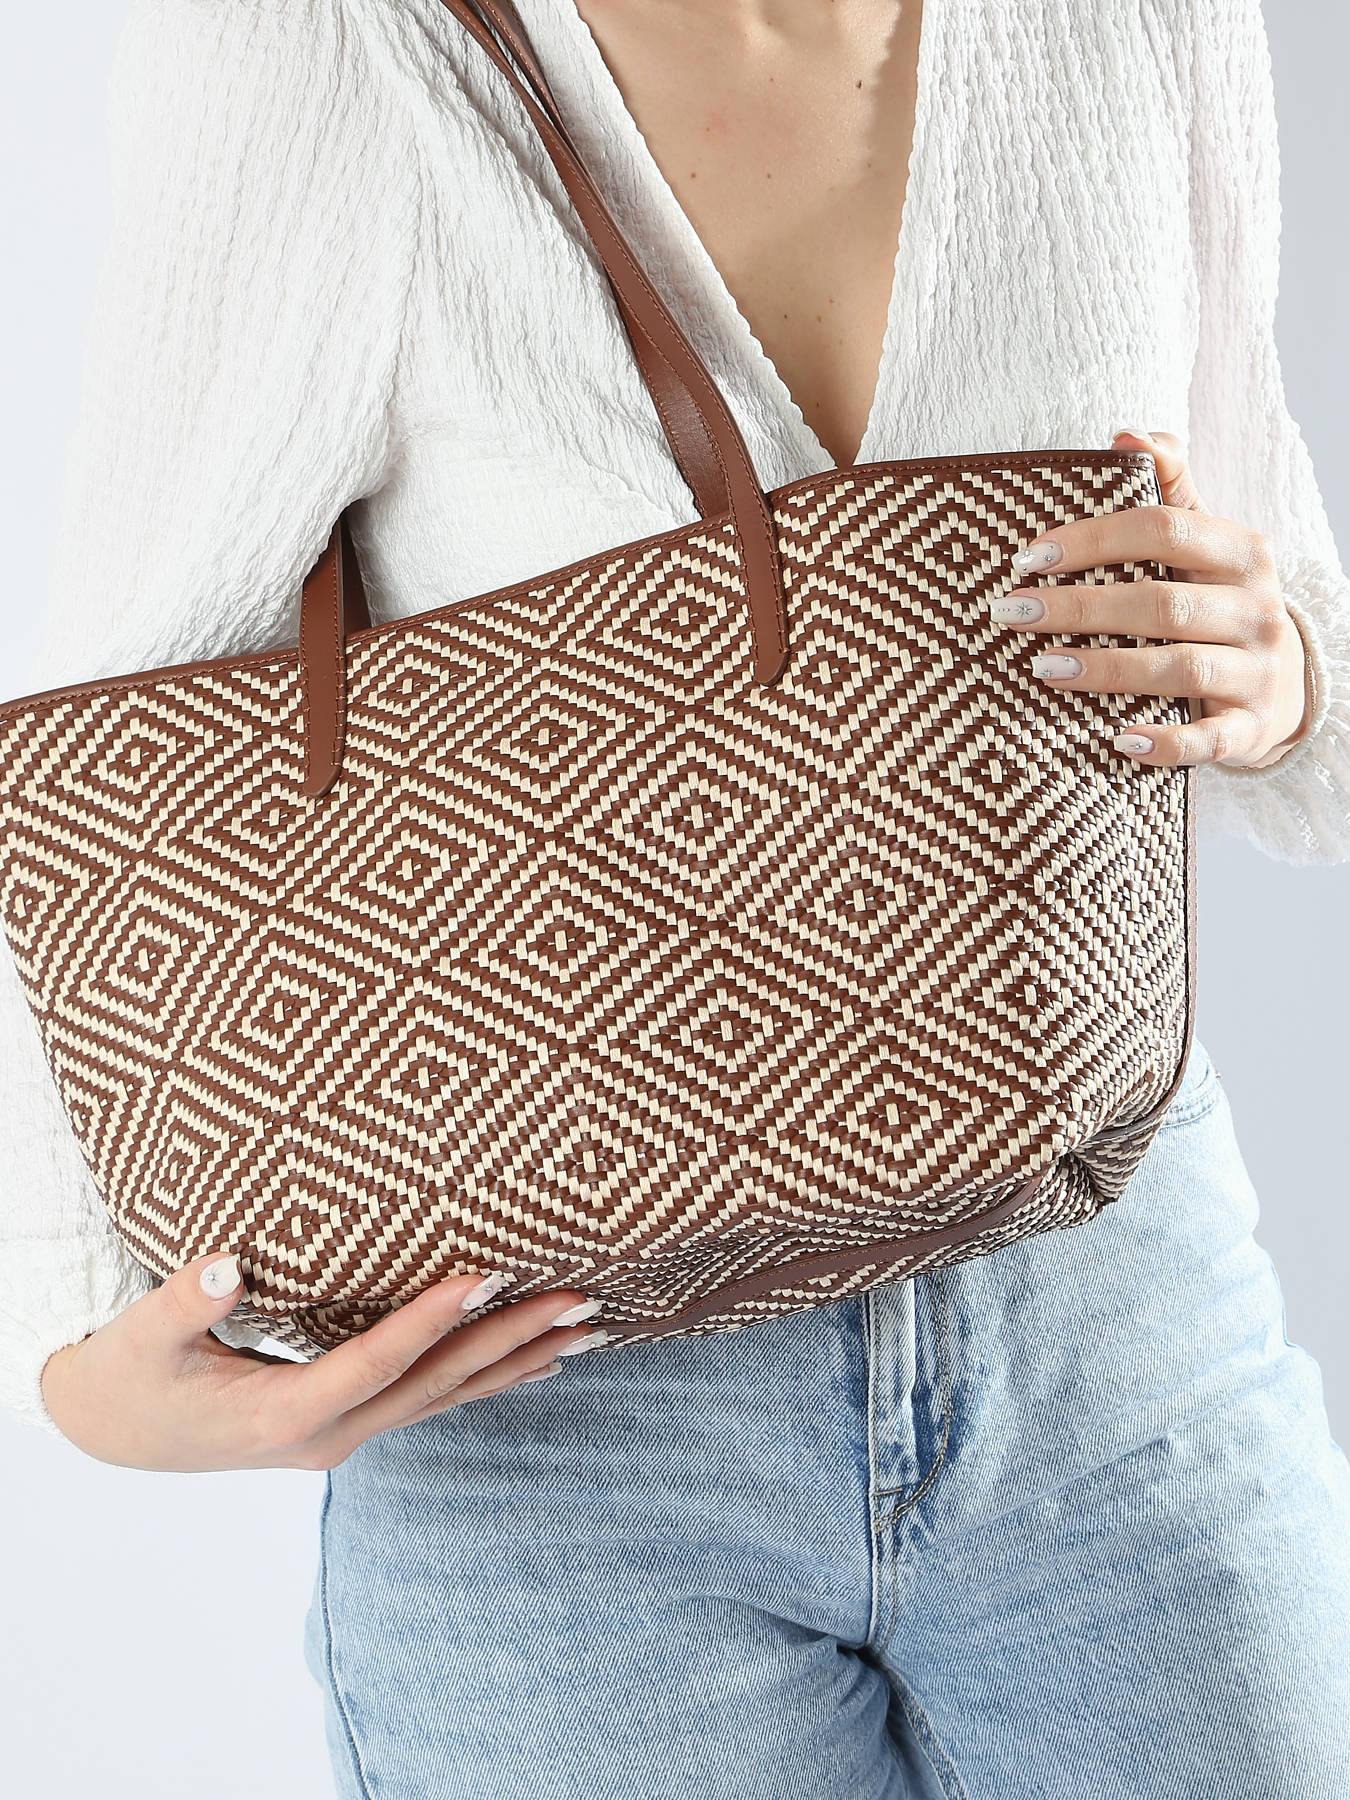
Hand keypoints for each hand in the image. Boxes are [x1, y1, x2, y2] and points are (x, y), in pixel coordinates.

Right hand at [39, 1253, 601, 1472]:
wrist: (116, 1432)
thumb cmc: (130, 1375)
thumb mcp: (141, 1340)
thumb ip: (185, 1301)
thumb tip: (230, 1264)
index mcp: (282, 1415)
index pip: (376, 1361)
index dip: (432, 1319)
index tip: (489, 1274)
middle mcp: (328, 1435)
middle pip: (435, 1384)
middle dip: (511, 1340)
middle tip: (581, 1301)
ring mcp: (344, 1437)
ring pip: (446, 1397)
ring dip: (517, 1361)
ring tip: (587, 1328)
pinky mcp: (348, 1424)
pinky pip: (432, 1400)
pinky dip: (487, 1378)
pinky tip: (536, 1361)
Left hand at [995, 428, 1313, 768]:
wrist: (1284, 689)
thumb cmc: (1220, 605)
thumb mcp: (1207, 544)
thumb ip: (1170, 489)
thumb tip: (1125, 434)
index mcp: (1242, 553)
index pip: (1164, 530)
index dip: (1093, 540)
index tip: (1030, 558)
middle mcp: (1257, 610)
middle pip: (1162, 602)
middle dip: (1081, 607)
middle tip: (1013, 612)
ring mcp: (1257, 673)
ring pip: (1179, 668)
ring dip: (1106, 669)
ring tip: (1042, 668)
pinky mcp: (1248, 730)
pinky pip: (1205, 740)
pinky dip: (1163, 741)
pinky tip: (1116, 740)